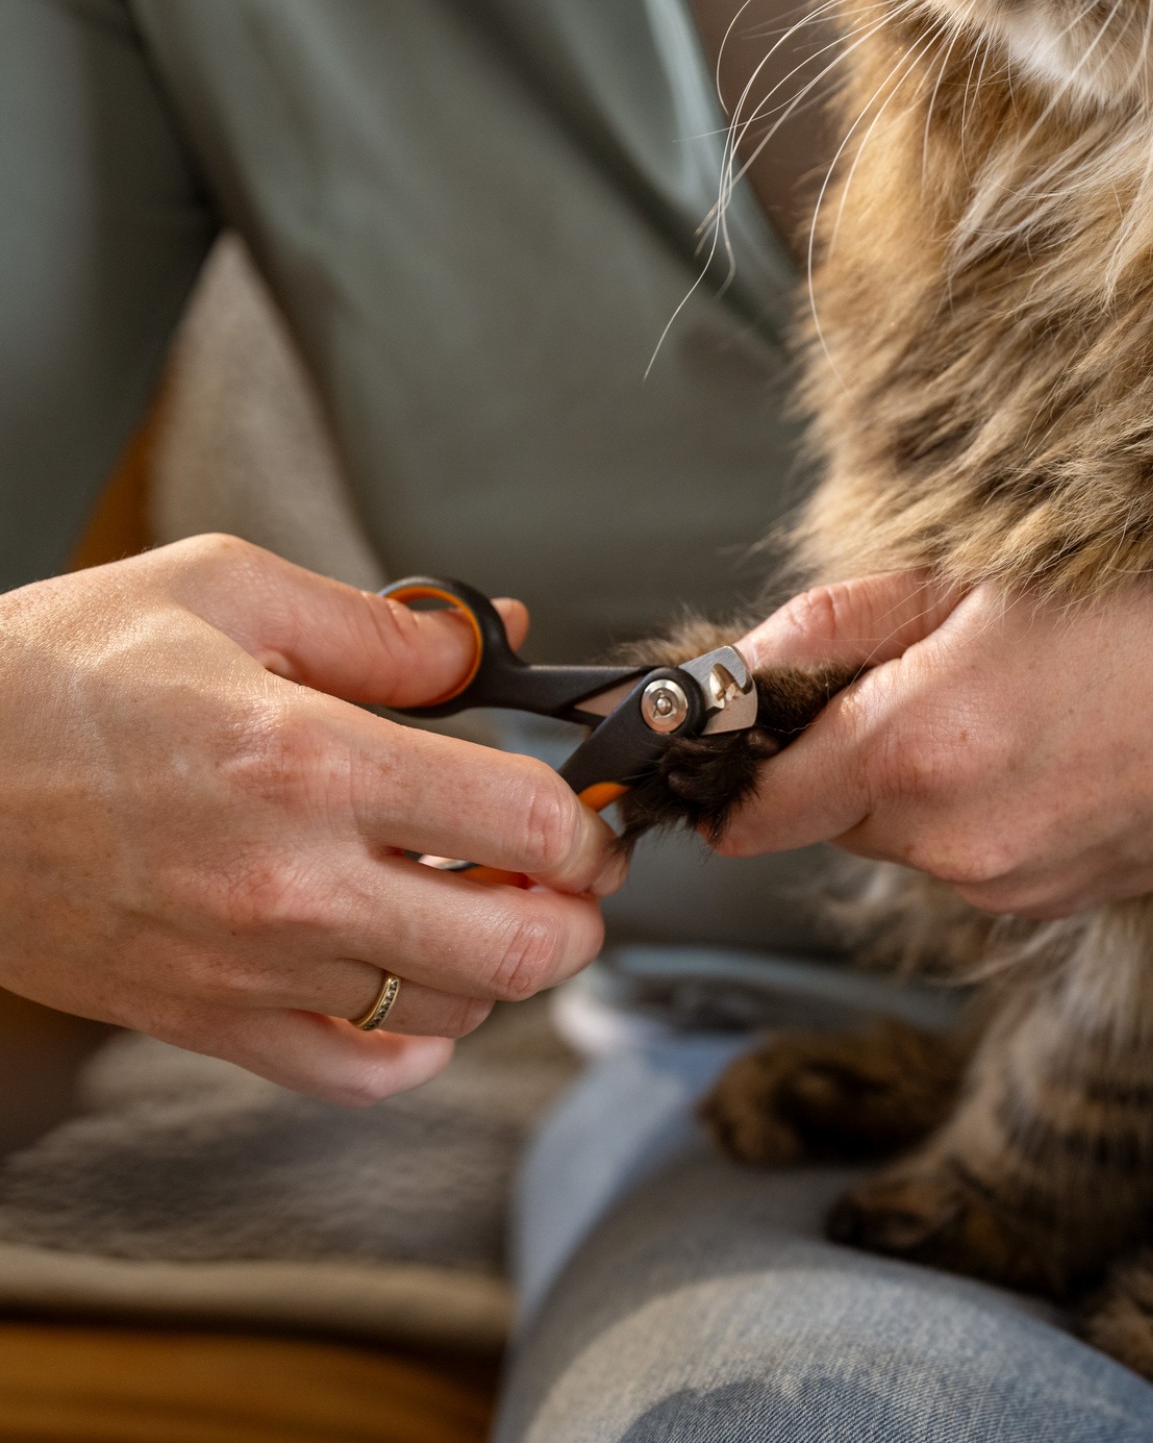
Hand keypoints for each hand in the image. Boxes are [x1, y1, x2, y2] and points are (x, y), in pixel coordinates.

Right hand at [0, 536, 624, 1102]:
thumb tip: (490, 643)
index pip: (521, 820)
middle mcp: (292, 883)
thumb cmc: (50, 676)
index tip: (586, 812)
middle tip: (572, 878)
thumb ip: (382, 626)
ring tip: (482, 906)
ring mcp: (250, 968)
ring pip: (451, 1012)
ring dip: (500, 966)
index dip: (585, 821)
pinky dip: (416, 1047)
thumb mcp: (223, 591)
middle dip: (576, 915)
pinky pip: (353, 1074)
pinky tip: (417, 990)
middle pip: (516, 948)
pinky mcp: (205, 1019)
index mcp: (308, 761)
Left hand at [717, 566, 1152, 916]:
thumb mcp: (975, 576)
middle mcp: (953, 843)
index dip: (729, 776)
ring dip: (916, 784)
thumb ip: (834, 628)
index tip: (728, 748)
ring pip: (902, 839)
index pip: (755, 812)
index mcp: (917, 750)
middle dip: (841, 758)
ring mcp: (1009, 887)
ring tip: (1010, 707)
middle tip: (917, 677)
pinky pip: (970, 861)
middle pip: (829, 817)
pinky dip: (977, 815)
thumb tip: (737, 670)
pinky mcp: (1056, 903)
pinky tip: (1052, 751)